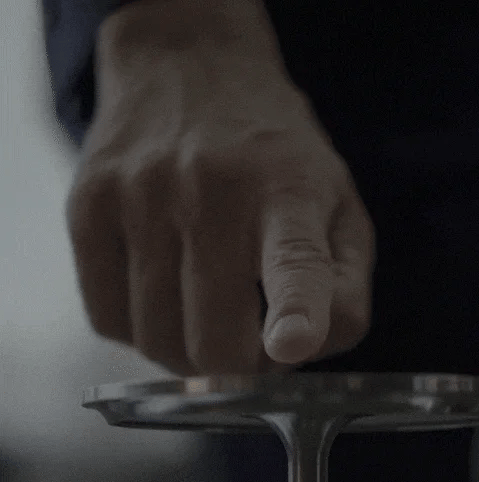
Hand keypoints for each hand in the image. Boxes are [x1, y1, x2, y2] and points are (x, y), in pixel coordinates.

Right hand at [66, 1, 374, 375]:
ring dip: (192, 356)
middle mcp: (211, 192)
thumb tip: (305, 354)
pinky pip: (109, 322)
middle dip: (241, 368)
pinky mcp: (87, 208)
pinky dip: (144, 332)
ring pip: (159, 343)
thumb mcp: (340, 209)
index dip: (297, 312)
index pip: (296, 261)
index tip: (292, 344)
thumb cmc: (277, 159)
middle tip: (252, 341)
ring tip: (211, 314)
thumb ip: (345, 289)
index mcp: (289, 193)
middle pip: (217, 340)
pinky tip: (167, 298)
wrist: (190, 69)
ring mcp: (141, 198)